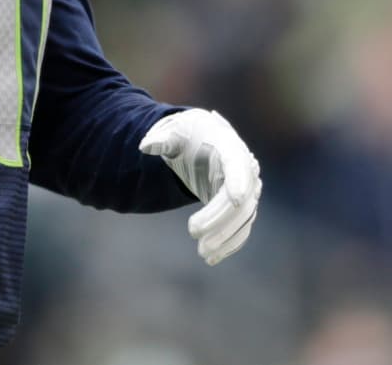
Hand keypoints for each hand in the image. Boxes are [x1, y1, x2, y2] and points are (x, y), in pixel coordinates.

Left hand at [139, 108, 261, 265]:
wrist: (201, 142)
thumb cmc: (188, 135)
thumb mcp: (174, 132)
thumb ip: (162, 139)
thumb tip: (145, 146)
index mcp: (229, 146)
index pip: (238, 164)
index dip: (238, 181)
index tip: (234, 199)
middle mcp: (245, 169)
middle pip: (241, 197)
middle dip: (221, 218)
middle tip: (193, 233)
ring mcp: (246, 188)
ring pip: (244, 217)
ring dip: (226, 237)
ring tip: (203, 253)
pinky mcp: (241, 206)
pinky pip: (242, 227)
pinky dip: (230, 243)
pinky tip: (212, 258)